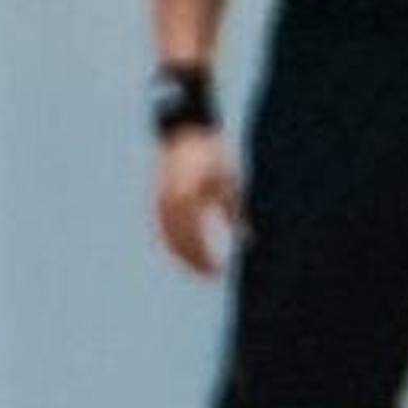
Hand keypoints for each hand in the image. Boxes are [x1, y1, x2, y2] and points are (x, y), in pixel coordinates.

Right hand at [155, 127, 244, 277]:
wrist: (186, 134)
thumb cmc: (214, 157)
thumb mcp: (230, 183)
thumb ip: (236, 214)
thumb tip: (248, 241)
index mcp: (190, 198)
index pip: (196, 238)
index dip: (205, 258)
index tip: (219, 270)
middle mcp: (171, 202)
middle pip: (181, 242)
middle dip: (195, 261)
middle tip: (211, 274)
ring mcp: (161, 201)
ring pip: (169, 238)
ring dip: (183, 256)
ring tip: (200, 268)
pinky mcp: (158, 200)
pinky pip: (163, 229)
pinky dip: (173, 244)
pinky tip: (185, 254)